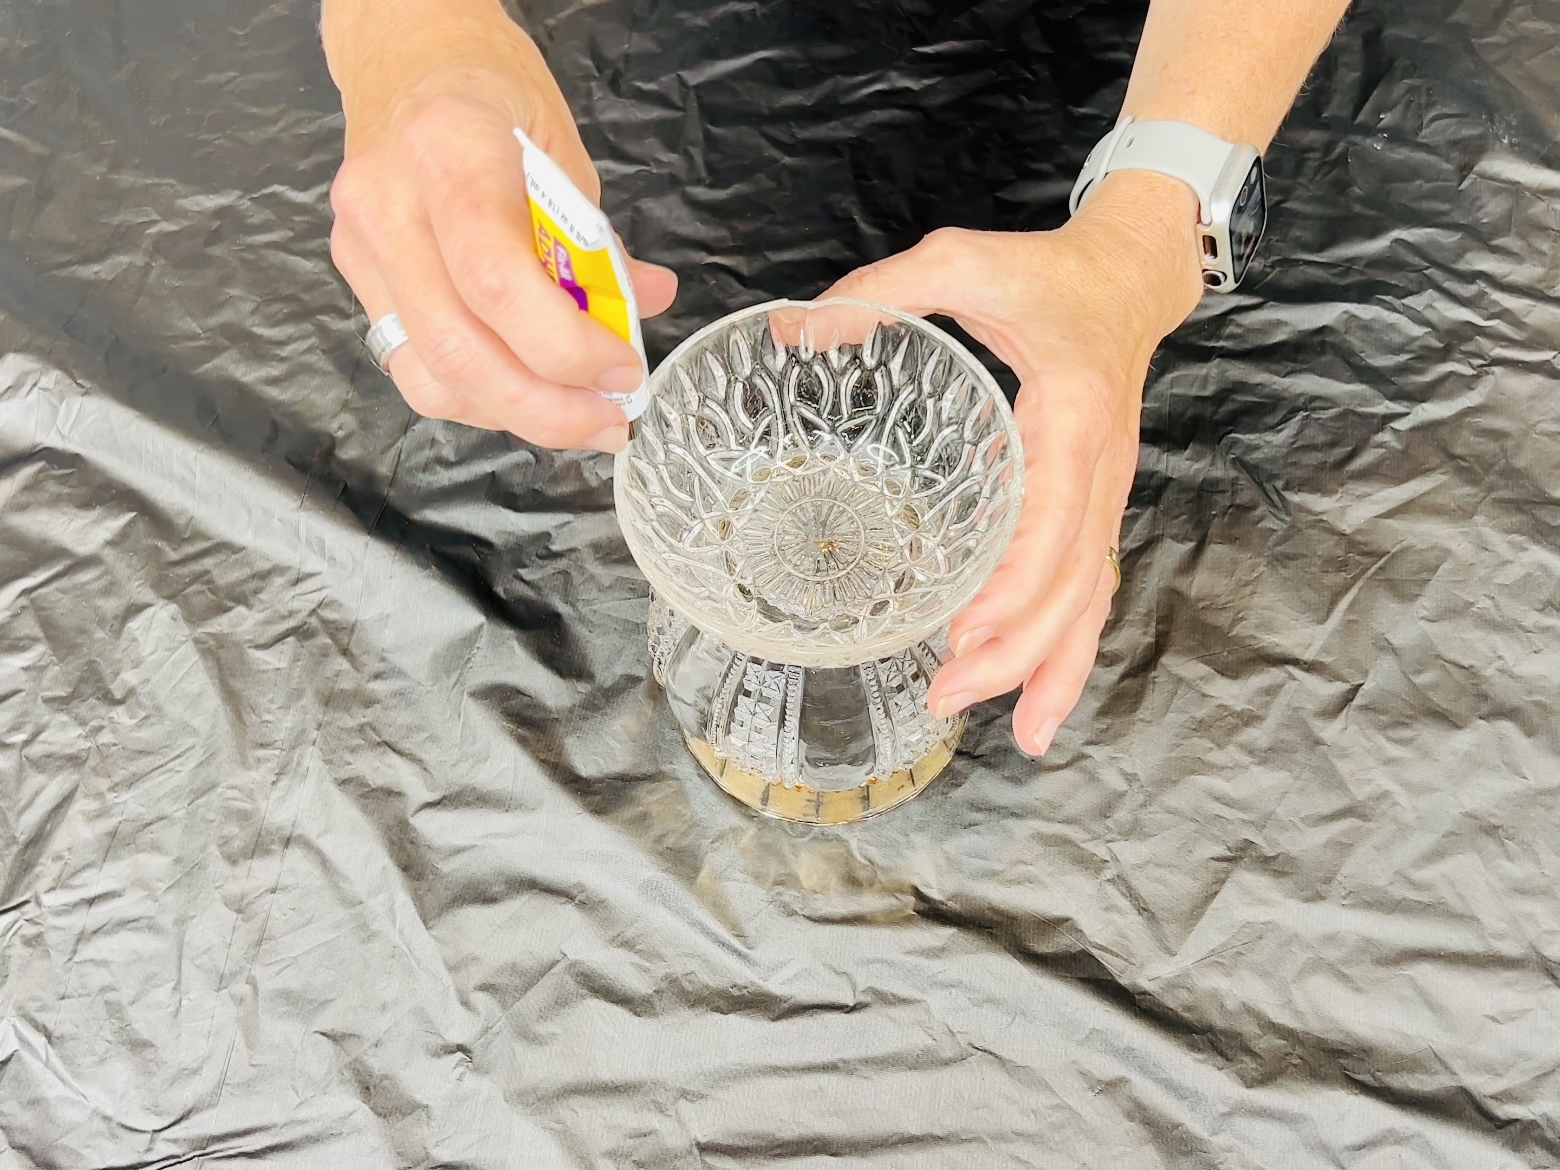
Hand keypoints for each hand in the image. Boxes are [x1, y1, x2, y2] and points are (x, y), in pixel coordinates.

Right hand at [322, 0, 675, 452]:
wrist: (403, 57)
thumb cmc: (486, 88)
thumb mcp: (560, 145)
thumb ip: (596, 238)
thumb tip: (646, 303)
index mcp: (447, 154)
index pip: (498, 282)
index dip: (566, 347)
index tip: (622, 367)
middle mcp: (388, 206)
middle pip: (459, 349)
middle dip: (547, 407)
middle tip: (610, 418)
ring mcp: (362, 250)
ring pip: (432, 377)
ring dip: (516, 415)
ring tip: (579, 415)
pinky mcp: (358, 282)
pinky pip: (416, 368)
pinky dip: (480, 397)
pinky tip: (526, 391)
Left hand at [822, 171, 1203, 754]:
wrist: (1130, 278)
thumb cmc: (1046, 273)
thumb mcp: (963, 260)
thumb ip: (883, 291)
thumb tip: (795, 330)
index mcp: (1070, 417)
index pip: (1052, 517)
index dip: (1014, 582)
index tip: (967, 630)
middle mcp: (1099, 471)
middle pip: (1072, 582)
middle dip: (1018, 652)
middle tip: (948, 695)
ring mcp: (1104, 496)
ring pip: (1089, 599)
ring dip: (1054, 669)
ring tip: (1018, 736)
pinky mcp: (1093, 508)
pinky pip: (1087, 588)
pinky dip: (1068, 648)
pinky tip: (1040, 699)